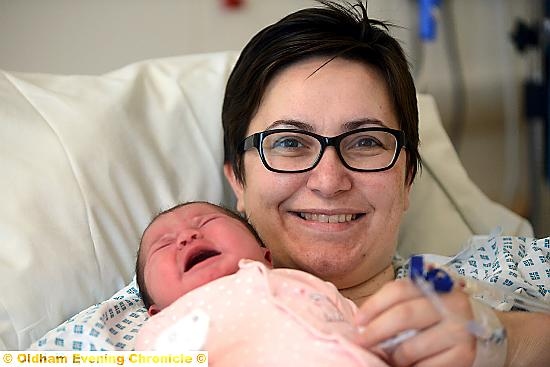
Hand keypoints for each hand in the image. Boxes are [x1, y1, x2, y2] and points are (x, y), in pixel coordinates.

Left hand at [354, 278, 475, 366]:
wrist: (468, 330)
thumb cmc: (432, 315)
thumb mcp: (416, 300)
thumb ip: (394, 303)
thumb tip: (362, 322)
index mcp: (435, 285)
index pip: (398, 290)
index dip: (373, 306)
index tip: (357, 321)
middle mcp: (451, 304)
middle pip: (403, 315)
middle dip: (375, 331)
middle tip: (361, 341)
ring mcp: (459, 330)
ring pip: (411, 347)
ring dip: (393, 355)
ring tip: (388, 356)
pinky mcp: (464, 355)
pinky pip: (426, 366)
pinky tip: (408, 364)